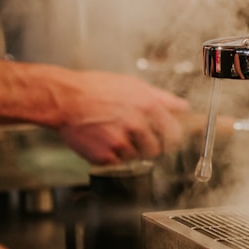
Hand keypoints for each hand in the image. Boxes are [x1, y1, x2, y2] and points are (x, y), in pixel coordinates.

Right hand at [56, 70, 189, 164]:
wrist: (65, 99)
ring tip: (113, 132)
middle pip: (156, 149)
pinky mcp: (105, 156)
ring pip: (136, 156)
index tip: (167, 138)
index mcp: (148, 106)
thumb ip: (162, 98)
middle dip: (148, 145)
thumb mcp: (134, 85)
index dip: (171, 137)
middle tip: (134, 135)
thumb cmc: (97, 88)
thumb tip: (183, 106)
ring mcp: (121, 142)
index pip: (174, 133)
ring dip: (128, 149)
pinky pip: (117, 162)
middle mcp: (137, 125)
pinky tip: (102, 139)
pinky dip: (112, 155)